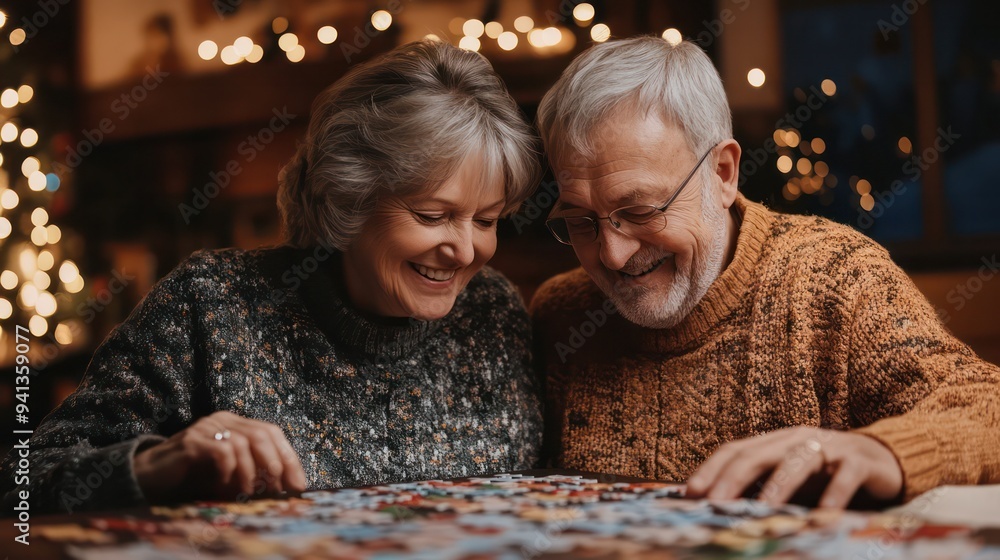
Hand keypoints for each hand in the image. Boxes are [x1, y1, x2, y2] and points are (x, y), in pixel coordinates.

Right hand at [134, 411, 306, 502]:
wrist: (148, 478)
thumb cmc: (192, 478)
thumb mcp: (230, 474)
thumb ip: (255, 473)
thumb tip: (288, 487)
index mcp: (236, 424)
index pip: (272, 433)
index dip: (289, 458)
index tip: (298, 485)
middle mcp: (223, 420)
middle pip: (263, 434)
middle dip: (277, 464)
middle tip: (279, 489)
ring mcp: (207, 428)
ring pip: (244, 443)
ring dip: (251, 472)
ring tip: (248, 493)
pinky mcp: (191, 441)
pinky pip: (222, 452)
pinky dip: (229, 472)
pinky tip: (223, 487)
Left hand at [685, 426, 902, 508]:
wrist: (883, 459)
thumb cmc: (825, 474)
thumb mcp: (789, 480)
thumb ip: (761, 490)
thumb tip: (719, 511)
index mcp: (774, 442)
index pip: (735, 450)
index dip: (711, 469)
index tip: (689, 493)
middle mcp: (796, 440)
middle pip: (758, 453)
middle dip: (732, 477)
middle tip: (716, 503)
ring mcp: (829, 448)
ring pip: (797, 461)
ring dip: (778, 486)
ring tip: (763, 509)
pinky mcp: (860, 462)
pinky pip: (845, 476)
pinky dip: (834, 494)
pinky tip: (823, 514)